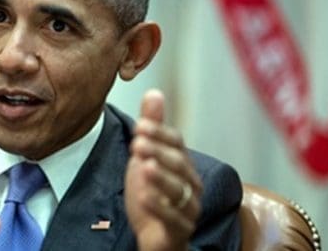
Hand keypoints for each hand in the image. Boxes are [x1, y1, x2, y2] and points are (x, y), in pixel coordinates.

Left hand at [125, 90, 202, 250]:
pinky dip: (159, 208)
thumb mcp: (146, 156)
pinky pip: (173, 218)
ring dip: (160, 178)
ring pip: (178, 191)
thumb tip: (154, 92)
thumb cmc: (152, 193)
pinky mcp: (179, 230)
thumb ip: (152, 127)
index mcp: (183, 164)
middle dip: (158, 152)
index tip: (138, 125)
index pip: (176, 143)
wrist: (153, 234)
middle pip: (178, 165)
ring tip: (143, 166)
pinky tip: (143, 197)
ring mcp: (188, 208)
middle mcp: (190, 184)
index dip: (159, 133)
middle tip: (137, 143)